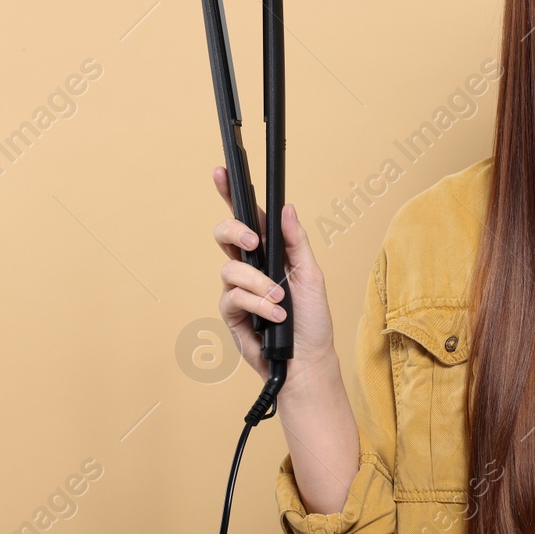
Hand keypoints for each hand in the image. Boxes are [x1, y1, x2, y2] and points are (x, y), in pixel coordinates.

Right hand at [210, 167, 337, 391]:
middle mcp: (250, 268)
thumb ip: (297, 242)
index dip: (231, 193)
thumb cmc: (312, 320)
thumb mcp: (312, 275)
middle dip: (235, 232)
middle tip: (253, 242)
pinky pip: (234, 298)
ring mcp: (238, 290)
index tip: (222, 172)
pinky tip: (275, 314)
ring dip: (258, 284)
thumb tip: (287, 209)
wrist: (307, 360)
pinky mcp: (232, 314)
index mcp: (270, 252)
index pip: (248, 217)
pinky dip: (258, 304)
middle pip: (225, 235)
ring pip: (230, 270)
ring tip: (280, 298)